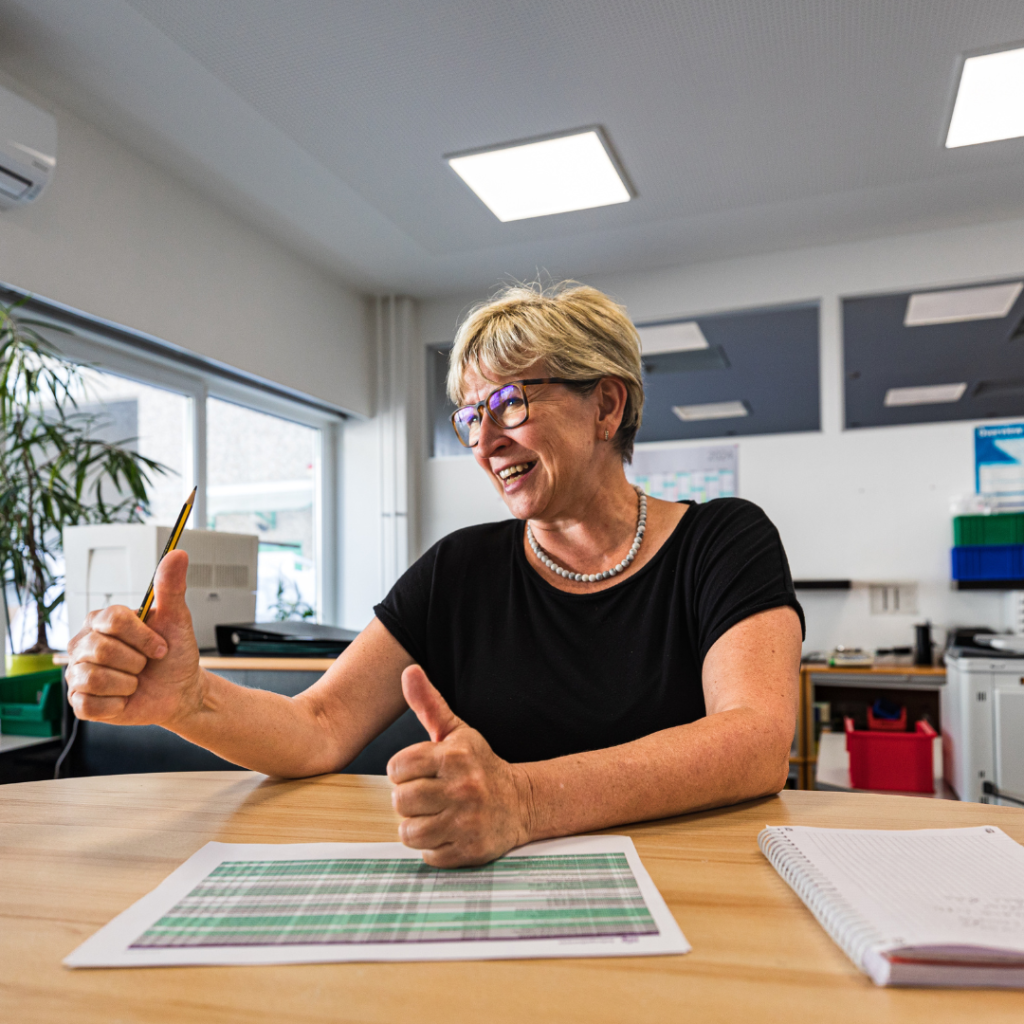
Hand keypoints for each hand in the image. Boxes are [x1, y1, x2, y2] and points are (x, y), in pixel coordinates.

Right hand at [66, 550, 203, 727]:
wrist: (179, 691)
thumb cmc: (174, 654)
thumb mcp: (177, 619)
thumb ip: (171, 587)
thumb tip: (177, 553)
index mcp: (101, 620)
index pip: (113, 620)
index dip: (143, 637)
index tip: (161, 646)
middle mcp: (83, 644)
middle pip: (103, 649)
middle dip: (137, 661)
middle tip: (146, 664)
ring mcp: (78, 673)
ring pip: (95, 678)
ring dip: (128, 683)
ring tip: (135, 681)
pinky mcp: (79, 702)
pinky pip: (91, 704)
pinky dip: (117, 704)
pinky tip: (124, 698)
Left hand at [387, 665, 533, 867]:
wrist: (522, 801)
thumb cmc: (481, 765)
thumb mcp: (457, 732)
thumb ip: (429, 703)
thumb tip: (408, 670)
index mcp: (454, 756)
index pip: (397, 767)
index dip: (403, 772)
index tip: (419, 772)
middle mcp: (462, 788)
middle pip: (400, 801)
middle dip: (409, 800)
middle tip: (427, 795)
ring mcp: (467, 821)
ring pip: (409, 832)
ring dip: (417, 826)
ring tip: (434, 814)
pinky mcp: (470, 850)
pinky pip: (428, 854)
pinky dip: (433, 846)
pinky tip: (448, 830)